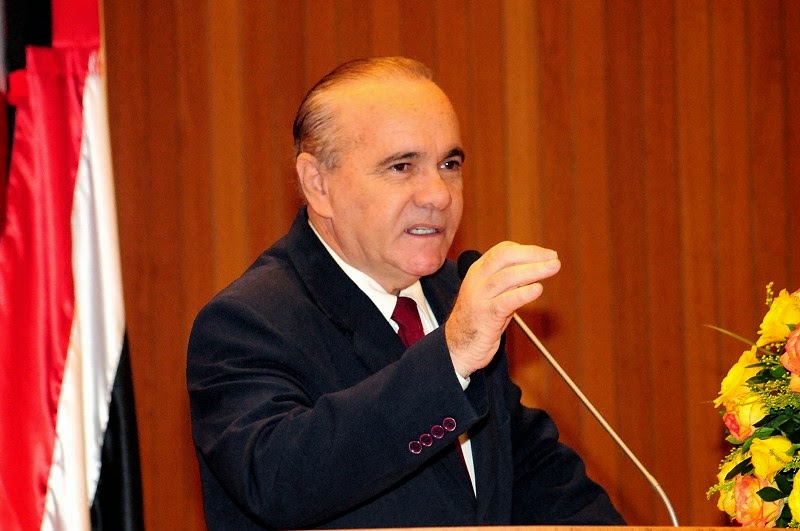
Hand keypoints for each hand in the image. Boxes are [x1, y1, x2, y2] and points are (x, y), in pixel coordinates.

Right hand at [445, 241, 560, 377]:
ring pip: (507, 277)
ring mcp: (479, 298)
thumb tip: (537, 269)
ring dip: (533, 270)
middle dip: (531, 255)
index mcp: (478, 271)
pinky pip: (506, 301)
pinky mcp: (485, 316)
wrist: (458, 347)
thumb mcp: (492, 294)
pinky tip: (537, 290)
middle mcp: (477, 280)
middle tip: (553, 258)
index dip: (527, 250)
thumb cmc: (479, 320)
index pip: (502, 251)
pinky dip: (523, 293)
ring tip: (553, 267)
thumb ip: (510, 282)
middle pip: (504, 258)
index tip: (546, 254)